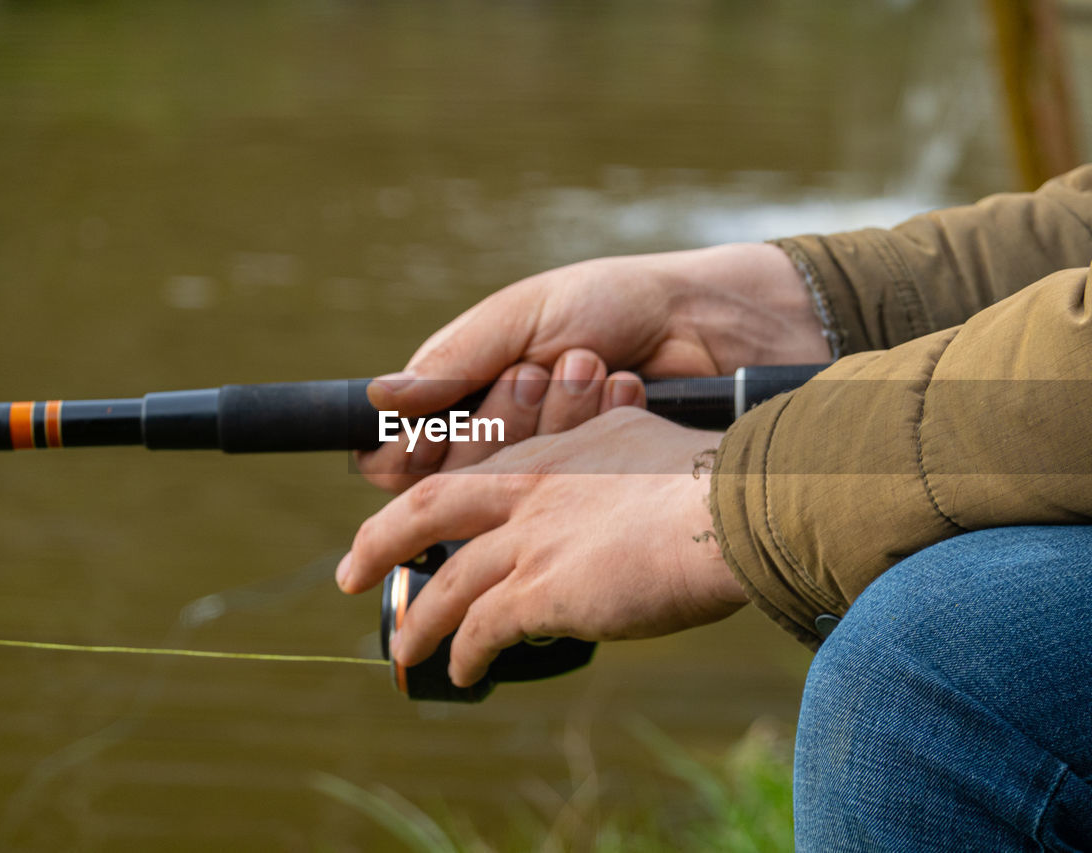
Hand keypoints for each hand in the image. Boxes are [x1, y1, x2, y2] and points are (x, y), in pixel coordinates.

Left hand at [337, 408, 748, 686]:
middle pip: (426, 509)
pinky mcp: (544, 589)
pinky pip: (483, 629)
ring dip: (421, 620)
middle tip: (352, 572)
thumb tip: (607, 488)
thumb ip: (608, 458)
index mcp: (552, 450)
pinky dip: (467, 653)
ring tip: (404, 648)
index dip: (433, 500)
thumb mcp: (642, 441)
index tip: (413, 521)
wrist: (731, 508)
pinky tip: (464, 672)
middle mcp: (529, 488)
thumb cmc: (708, 480)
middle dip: (380, 543)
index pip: (473, 473)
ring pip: (448, 581)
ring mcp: (532, 538)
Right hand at [357, 243, 828, 489]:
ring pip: (514, 482)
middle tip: (540, 370)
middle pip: (459, 475)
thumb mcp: (524, 316)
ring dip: (553, 418)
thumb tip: (384, 399)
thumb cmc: (613, 301)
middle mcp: (504, 436)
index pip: (409, 454)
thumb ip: (455, 360)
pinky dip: (595, 429)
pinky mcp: (598, 484)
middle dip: (503, 416)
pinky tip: (626, 386)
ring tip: (590, 366)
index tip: (447, 422)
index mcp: (470, 392)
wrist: (707, 320)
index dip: (422, 447)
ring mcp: (552, 465)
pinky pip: (570, 487)